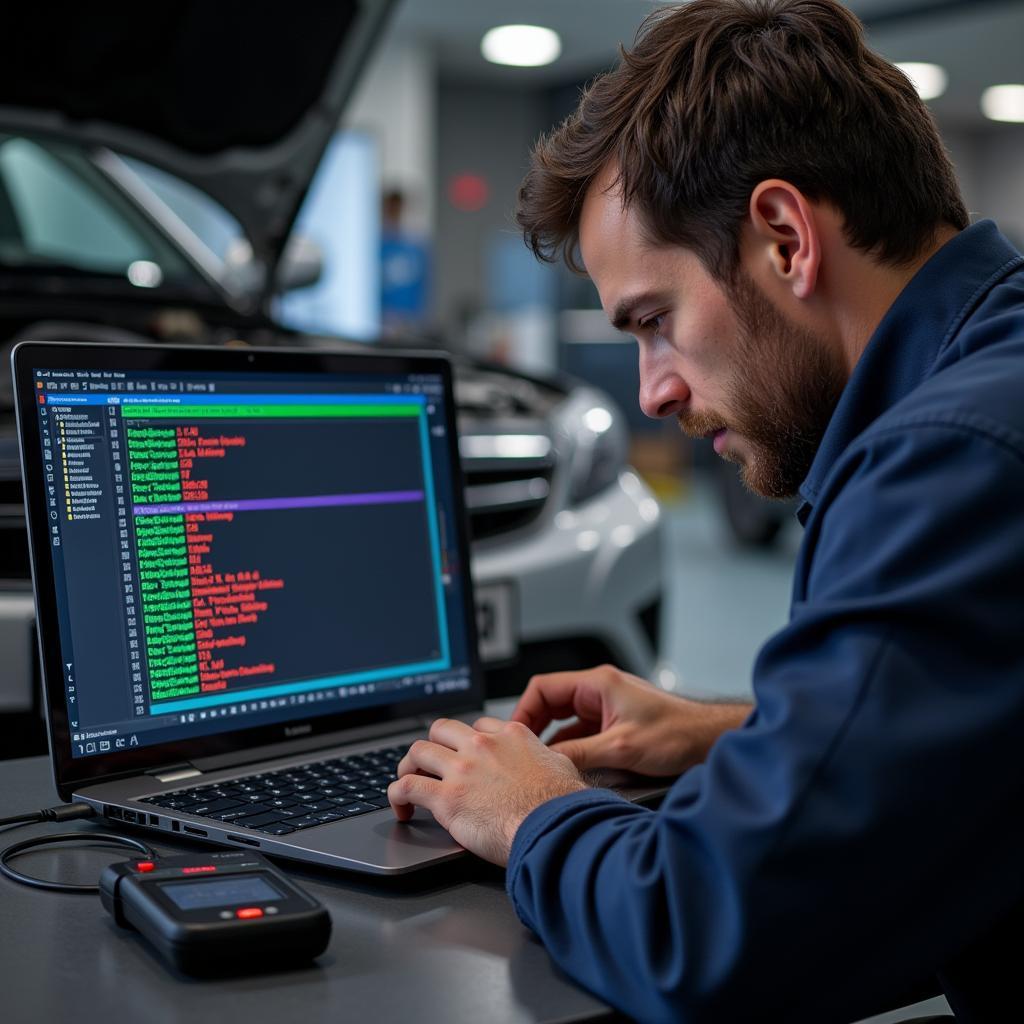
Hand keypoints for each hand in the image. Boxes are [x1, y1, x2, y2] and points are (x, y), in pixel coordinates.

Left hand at [388, 716, 587, 865]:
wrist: (555, 827)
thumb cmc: (563, 804)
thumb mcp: (562, 767)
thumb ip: (547, 759)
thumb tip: (551, 762)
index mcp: (510, 735)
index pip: (477, 724)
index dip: (466, 740)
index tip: (464, 754)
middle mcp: (482, 745)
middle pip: (441, 729)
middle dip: (433, 745)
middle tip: (431, 764)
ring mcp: (462, 769)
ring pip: (418, 751)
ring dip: (409, 766)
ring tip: (410, 781)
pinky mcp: (446, 798)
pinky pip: (407, 786)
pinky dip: (397, 795)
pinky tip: (401, 808)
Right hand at [511, 664, 751, 776]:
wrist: (712, 742)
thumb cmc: (679, 734)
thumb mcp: (622, 748)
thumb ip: (581, 754)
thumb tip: (547, 764)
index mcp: (598, 684)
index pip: (543, 688)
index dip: (523, 711)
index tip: (514, 736)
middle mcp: (601, 691)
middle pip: (551, 704)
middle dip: (535, 728)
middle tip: (523, 753)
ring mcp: (609, 708)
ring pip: (566, 722)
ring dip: (555, 742)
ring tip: (543, 764)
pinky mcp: (617, 726)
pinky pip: (583, 734)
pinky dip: (573, 749)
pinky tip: (570, 768)